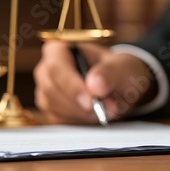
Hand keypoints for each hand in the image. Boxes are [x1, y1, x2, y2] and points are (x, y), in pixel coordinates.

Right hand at [33, 41, 155, 123]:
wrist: (121, 86)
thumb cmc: (118, 70)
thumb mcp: (123, 67)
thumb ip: (110, 72)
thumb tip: (94, 84)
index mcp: (60, 49)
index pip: (56, 68)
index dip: (72, 86)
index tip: (91, 102)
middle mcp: (48, 69)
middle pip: (52, 90)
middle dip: (81, 104)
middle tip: (109, 108)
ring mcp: (46, 91)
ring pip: (55, 108)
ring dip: (84, 114)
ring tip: (109, 109)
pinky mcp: (52, 110)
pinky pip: (60, 121)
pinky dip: (81, 121)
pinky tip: (97, 114)